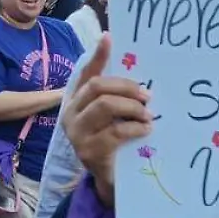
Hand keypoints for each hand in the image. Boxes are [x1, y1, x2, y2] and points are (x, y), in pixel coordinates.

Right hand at [62, 34, 151, 206]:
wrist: (111, 180)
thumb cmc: (115, 143)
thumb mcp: (115, 117)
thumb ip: (118, 98)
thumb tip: (140, 77)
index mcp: (76, 101)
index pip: (86, 73)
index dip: (97, 56)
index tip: (109, 38)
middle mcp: (71, 114)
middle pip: (97, 87)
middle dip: (126, 87)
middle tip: (148, 95)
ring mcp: (77, 133)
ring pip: (104, 106)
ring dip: (132, 107)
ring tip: (147, 113)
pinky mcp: (89, 151)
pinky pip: (115, 131)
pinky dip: (135, 127)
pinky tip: (146, 129)